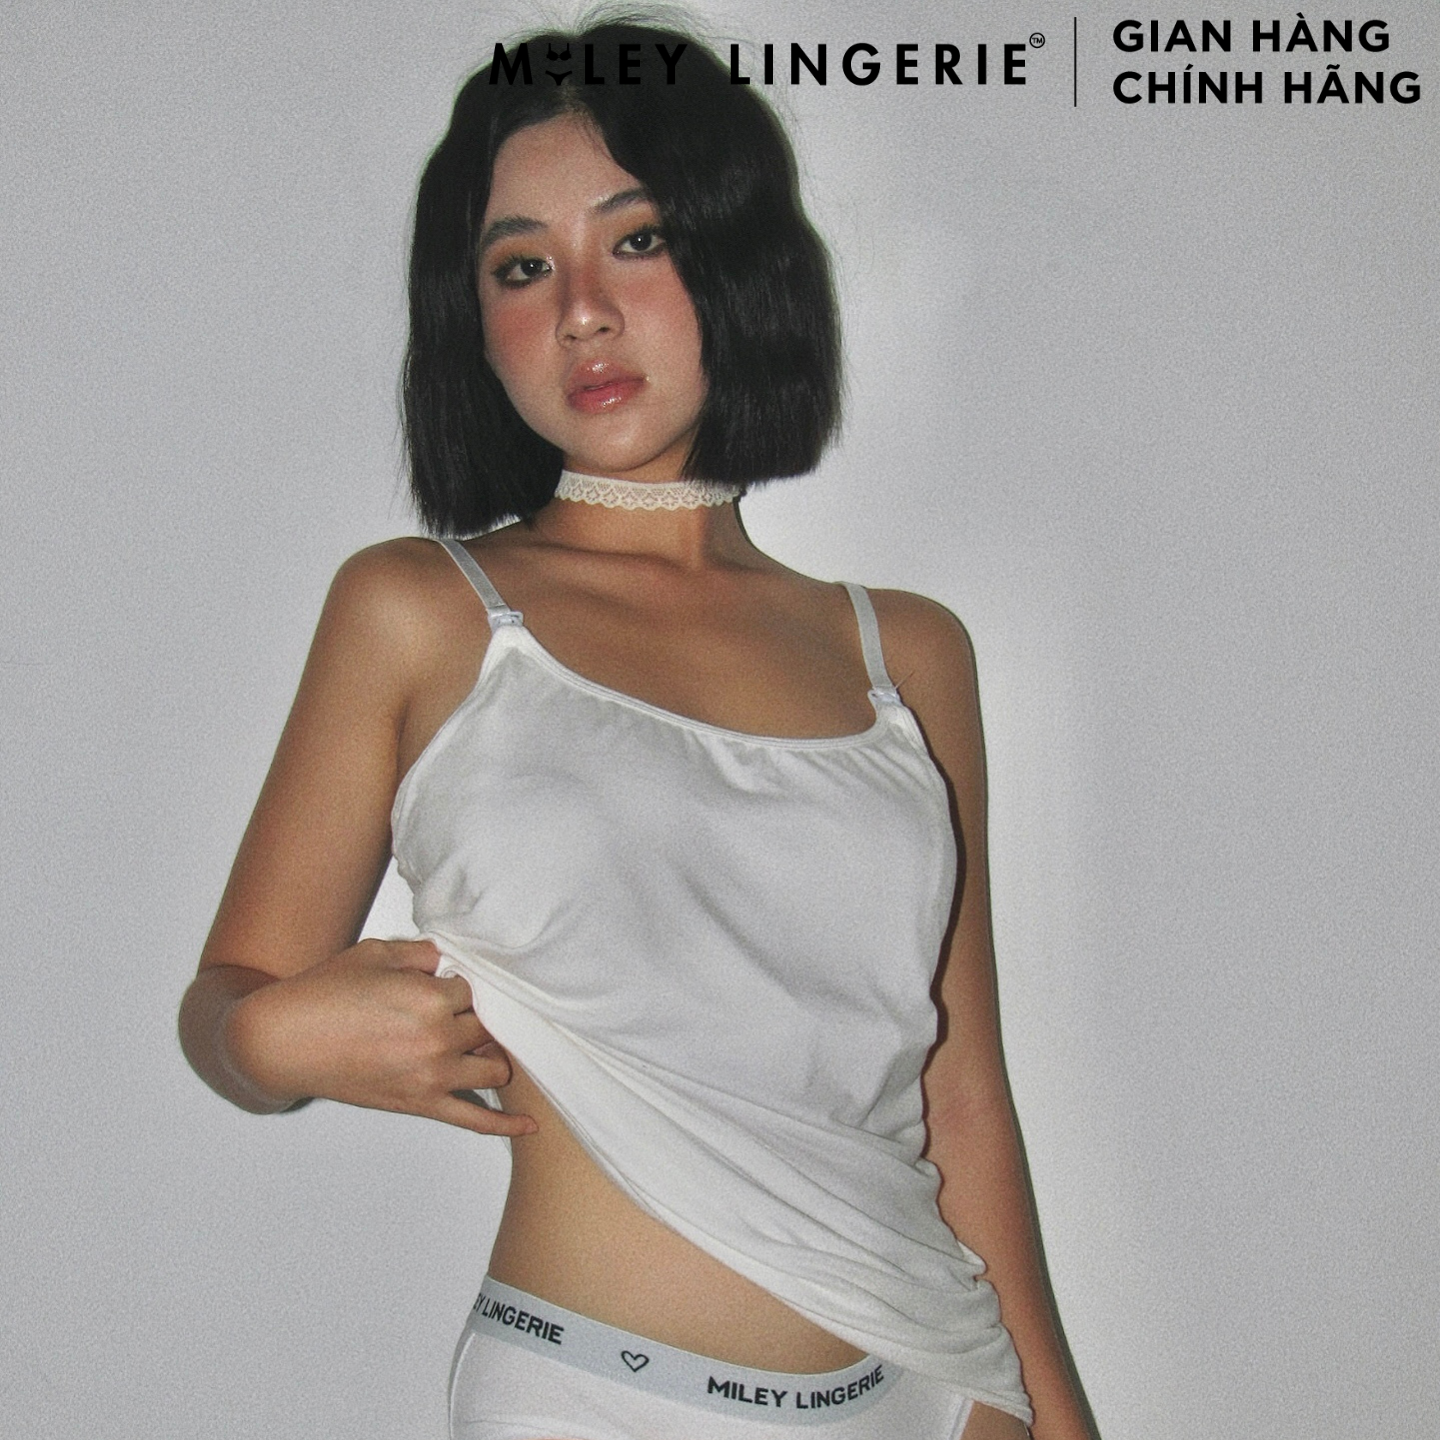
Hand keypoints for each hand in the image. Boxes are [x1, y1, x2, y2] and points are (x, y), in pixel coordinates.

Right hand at [227, 938, 535, 1136]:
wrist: (283, 1041)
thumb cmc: (323, 993)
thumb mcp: (376, 954)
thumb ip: (423, 954)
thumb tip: (451, 960)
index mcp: (430, 998)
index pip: (475, 988)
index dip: (461, 985)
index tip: (446, 984)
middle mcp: (438, 1039)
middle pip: (488, 1026)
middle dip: (476, 1018)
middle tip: (457, 1013)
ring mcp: (431, 1077)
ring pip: (494, 1068)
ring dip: (492, 1055)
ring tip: (479, 1046)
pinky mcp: (420, 1105)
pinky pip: (475, 1120)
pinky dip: (505, 1125)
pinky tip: (530, 1126)